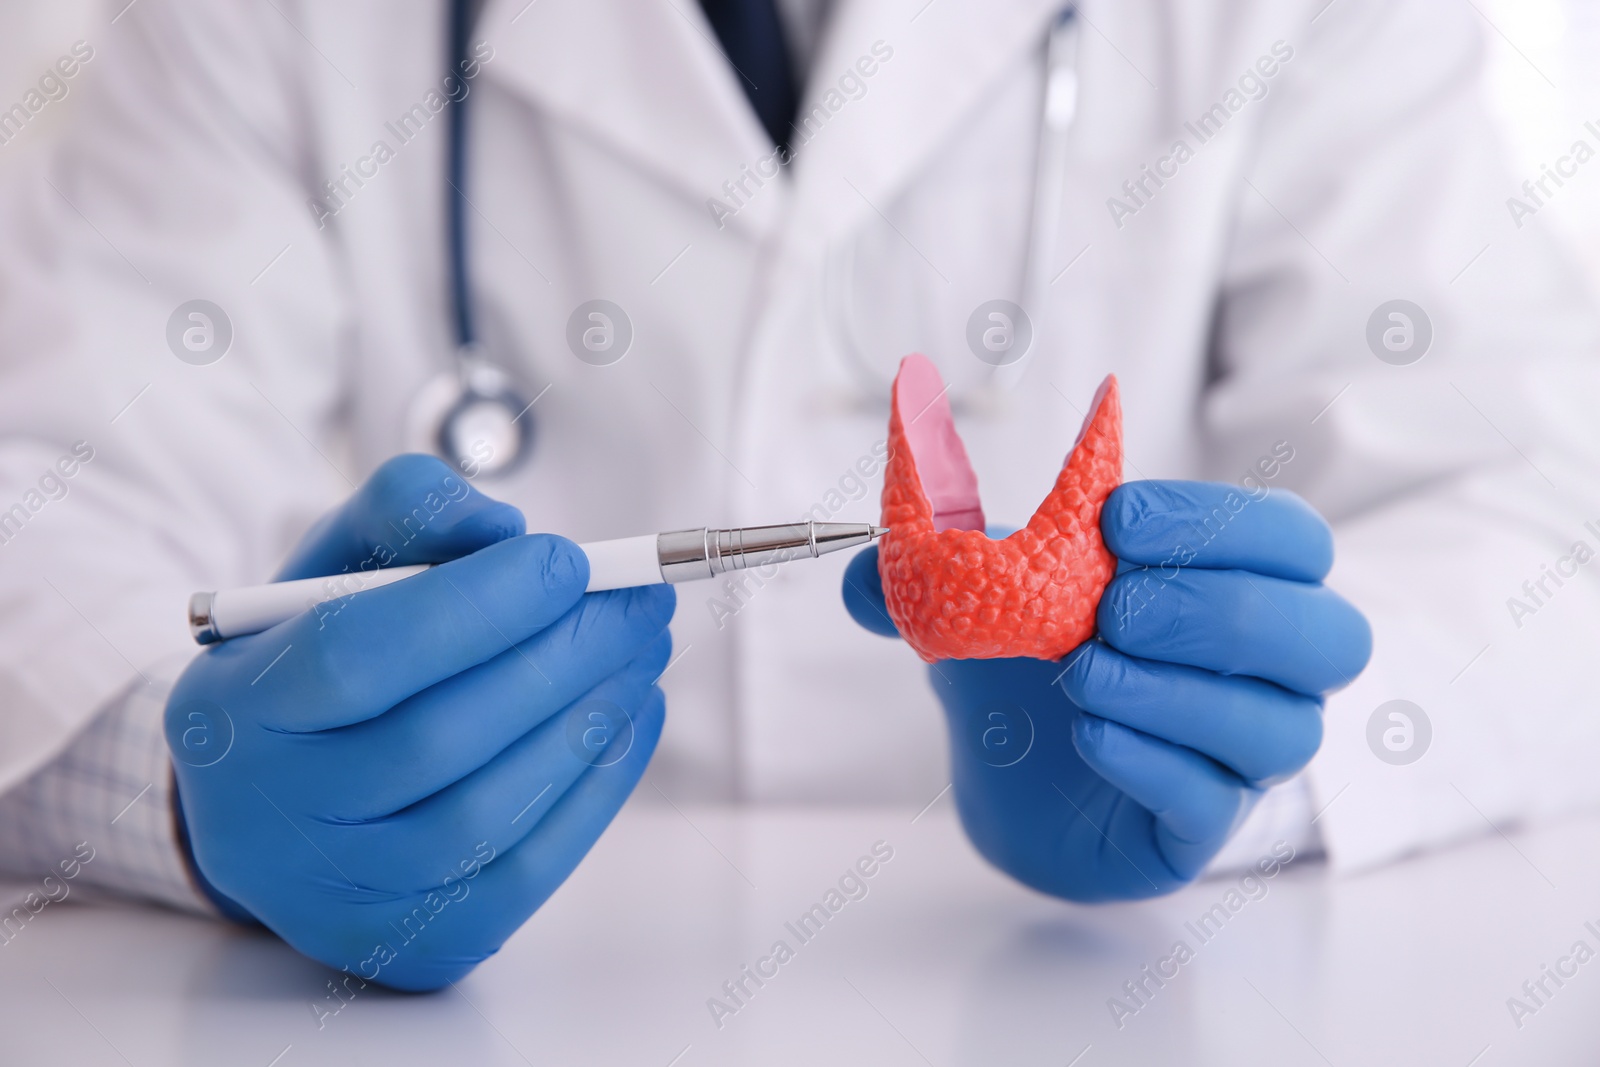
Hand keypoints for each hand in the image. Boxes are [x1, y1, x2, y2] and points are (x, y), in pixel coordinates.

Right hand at [167, 455, 673, 988]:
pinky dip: (596, 790)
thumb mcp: (330, 567)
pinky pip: (525, 870)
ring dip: (590, 721)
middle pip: (438, 738)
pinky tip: (630, 719)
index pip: (357, 655)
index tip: (568, 561)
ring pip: (488, 813)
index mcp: (236, 708)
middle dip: (564, 659)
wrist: (264, 803)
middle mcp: (271, 815)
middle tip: (640, 605)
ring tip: (642, 653)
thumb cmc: (310, 662)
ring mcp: (338, 893)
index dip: (476, 607)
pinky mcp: (409, 944)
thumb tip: (506, 530)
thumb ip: (407, 514)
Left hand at [843, 480, 1370, 900]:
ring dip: (1180, 690)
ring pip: (1280, 727)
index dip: (1219, 522)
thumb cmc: (1037, 668)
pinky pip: (1213, 802)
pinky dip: (1153, 760)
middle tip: (1113, 606)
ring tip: (1082, 672)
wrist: (1020, 782)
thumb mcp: (988, 594)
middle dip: (1219, 608)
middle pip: (1325, 634)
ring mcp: (1243, 759)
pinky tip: (1090, 732)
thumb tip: (869, 565)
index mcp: (1237, 587)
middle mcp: (1267, 675)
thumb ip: (929, 568)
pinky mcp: (1200, 830)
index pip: (1289, 542)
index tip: (1115, 516)